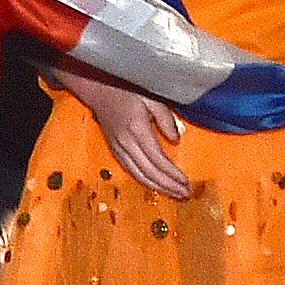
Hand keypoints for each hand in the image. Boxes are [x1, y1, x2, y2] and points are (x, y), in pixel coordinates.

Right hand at [70, 80, 193, 200]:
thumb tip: (176, 139)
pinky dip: (144, 181)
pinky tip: (155, 184)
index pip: (158, 159)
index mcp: (137, 130)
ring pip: (138, 175)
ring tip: (174, 194)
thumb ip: (165, 118)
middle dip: (168, 186)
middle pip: (149, 172)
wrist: (98, 90)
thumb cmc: (126, 90)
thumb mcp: (151, 98)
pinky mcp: (114, 150)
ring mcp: (118, 148)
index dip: (173, 174)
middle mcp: (126, 143)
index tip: (186, 183)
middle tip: (184, 194)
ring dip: (157, 187)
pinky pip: (130, 170)